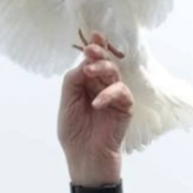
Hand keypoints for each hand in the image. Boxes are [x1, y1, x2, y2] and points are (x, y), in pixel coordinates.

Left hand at [58, 31, 132, 192]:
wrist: (85, 159)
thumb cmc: (74, 133)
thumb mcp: (67, 104)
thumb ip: (73, 81)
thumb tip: (84, 62)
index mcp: (87, 84)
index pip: (92, 62)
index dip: (94, 48)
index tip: (93, 34)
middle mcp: (102, 87)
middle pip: (104, 63)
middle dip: (99, 53)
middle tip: (91, 49)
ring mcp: (115, 97)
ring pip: (114, 74)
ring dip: (102, 69)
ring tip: (89, 71)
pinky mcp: (125, 108)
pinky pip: (121, 93)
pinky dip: (109, 95)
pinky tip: (96, 103)